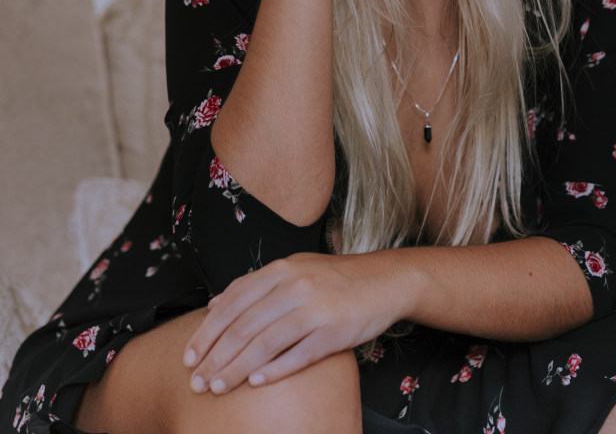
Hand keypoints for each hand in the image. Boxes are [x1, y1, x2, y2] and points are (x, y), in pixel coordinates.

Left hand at [182, 252, 401, 392]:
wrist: (385, 281)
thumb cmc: (335, 279)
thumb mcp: (294, 269)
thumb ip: (256, 285)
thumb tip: (215, 304)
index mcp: (282, 269)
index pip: (233, 302)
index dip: (207, 332)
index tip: (188, 356)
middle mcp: (295, 286)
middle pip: (245, 326)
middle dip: (215, 357)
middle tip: (196, 381)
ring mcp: (315, 309)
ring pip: (265, 343)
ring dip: (237, 368)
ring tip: (217, 388)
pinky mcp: (334, 332)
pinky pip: (298, 355)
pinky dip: (274, 370)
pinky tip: (256, 383)